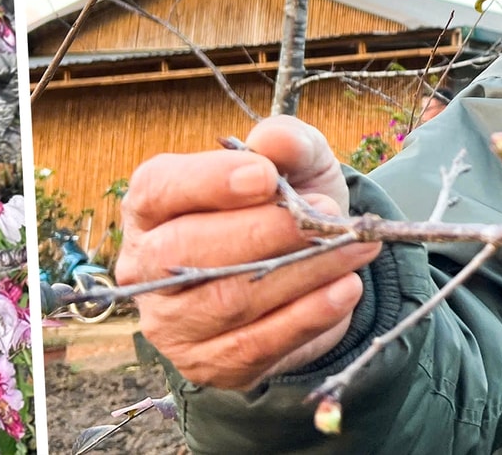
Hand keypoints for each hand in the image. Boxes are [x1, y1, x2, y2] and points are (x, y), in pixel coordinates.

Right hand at [118, 116, 382, 389]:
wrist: (304, 268)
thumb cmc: (282, 205)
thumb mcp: (293, 162)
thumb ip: (286, 142)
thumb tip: (274, 139)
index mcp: (151, 205)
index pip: (160, 189)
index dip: (208, 182)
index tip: (266, 177)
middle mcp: (146, 266)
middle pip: (186, 251)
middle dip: (263, 233)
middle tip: (326, 218)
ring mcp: (173, 322)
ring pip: (228, 299)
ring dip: (300, 273)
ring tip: (354, 248)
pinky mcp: (209, 363)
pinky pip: (256, 345)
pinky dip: (307, 317)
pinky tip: (346, 290)